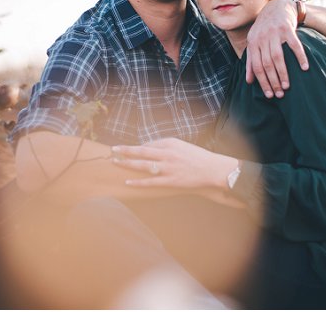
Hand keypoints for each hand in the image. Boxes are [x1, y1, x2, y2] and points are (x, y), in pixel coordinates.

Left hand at [110, 137, 237, 190]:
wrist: (212, 170)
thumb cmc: (197, 157)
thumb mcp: (181, 145)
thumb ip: (164, 146)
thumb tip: (148, 147)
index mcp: (170, 143)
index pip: (148, 143)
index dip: (134, 147)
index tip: (123, 148)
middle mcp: (167, 154)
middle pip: (141, 151)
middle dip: (125, 151)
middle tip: (112, 150)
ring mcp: (168, 168)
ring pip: (143, 165)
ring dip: (127, 164)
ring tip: (115, 163)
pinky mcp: (171, 181)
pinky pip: (150, 182)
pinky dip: (138, 182)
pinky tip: (127, 181)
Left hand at [246, 0, 308, 97]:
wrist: (277, 7)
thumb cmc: (264, 29)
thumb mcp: (254, 42)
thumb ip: (250, 60)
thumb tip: (249, 81)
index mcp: (253, 42)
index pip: (256, 66)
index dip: (262, 82)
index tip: (269, 94)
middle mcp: (262, 37)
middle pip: (266, 63)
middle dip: (273, 81)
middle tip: (280, 94)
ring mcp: (274, 32)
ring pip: (278, 57)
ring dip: (283, 73)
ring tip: (287, 86)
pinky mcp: (287, 28)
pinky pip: (295, 45)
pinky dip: (300, 57)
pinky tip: (304, 68)